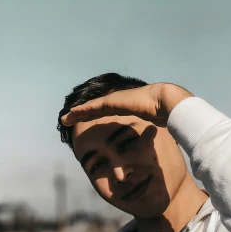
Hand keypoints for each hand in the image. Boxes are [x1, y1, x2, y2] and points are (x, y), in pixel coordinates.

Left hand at [60, 83, 192, 127]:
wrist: (165, 102)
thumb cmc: (164, 112)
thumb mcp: (154, 120)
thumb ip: (151, 123)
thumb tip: (157, 131)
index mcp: (127, 105)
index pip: (107, 110)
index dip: (96, 114)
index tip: (87, 119)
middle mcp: (118, 101)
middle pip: (96, 108)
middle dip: (83, 113)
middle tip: (70, 119)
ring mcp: (114, 100)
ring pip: (91, 107)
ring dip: (77, 113)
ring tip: (65, 118)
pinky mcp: (111, 102)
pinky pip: (92, 108)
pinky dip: (81, 111)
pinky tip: (71, 114)